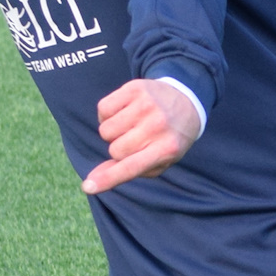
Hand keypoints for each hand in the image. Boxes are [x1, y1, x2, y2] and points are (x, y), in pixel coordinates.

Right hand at [85, 79, 201, 194]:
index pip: (131, 167)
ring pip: (106, 130)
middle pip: (115, 150)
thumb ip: (125, 172)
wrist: (186, 102)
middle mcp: (157, 126)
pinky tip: (124, 112)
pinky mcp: (134, 88)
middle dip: (119, 149)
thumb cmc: (167, 139)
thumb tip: (90, 183)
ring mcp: (146, 105)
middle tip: (136, 140)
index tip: (88, 187)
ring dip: (113, 132)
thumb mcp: (157, 161)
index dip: (108, 178)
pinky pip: (103, 108)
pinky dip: (108, 114)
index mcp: (167, 149)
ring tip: (130, 125)